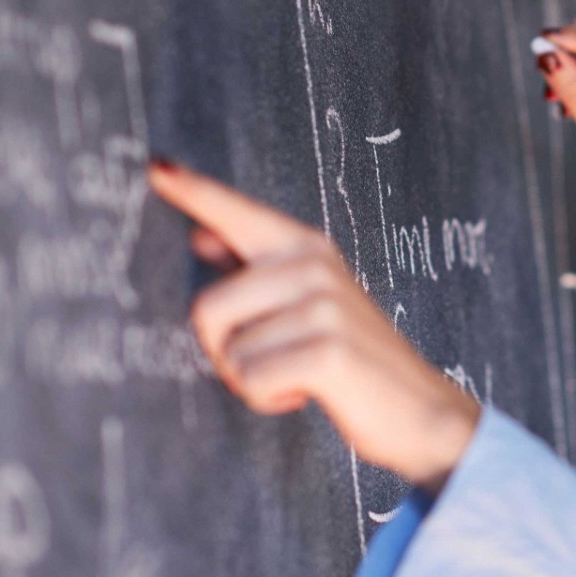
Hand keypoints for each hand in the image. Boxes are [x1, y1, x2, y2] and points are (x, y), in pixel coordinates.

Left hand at [146, 157, 480, 496]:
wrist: (421, 410)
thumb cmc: (353, 358)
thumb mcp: (306, 303)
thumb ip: (254, 270)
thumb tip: (200, 234)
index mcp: (305, 247)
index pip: (236, 212)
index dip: (193, 191)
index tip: (154, 167)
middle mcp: (313, 265)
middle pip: (207, 307)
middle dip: (222, 352)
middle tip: (269, 364)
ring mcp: (323, 305)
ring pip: (228, 351)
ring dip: (249, 381)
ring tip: (294, 378)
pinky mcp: (327, 350)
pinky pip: (252, 380)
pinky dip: (267, 400)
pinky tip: (304, 394)